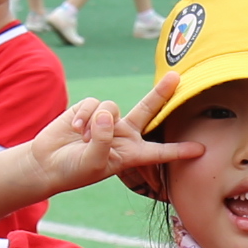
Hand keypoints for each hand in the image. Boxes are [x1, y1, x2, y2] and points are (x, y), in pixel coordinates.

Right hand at [22, 83, 203, 195]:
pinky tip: (75, 128)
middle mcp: (123, 135)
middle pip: (148, 110)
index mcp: (130, 154)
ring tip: (84, 137)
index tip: (201, 150)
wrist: (46, 163)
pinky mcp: (89, 110)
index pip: (159, 152)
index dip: (179, 150)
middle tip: (178, 76)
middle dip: (162, 93)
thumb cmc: (72, 171)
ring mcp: (107, 121)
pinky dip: (83, 115)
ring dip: (96, 121)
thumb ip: (103, 140)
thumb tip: (106, 113)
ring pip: (112, 107)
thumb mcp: (92, 163)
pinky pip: (93, 103)